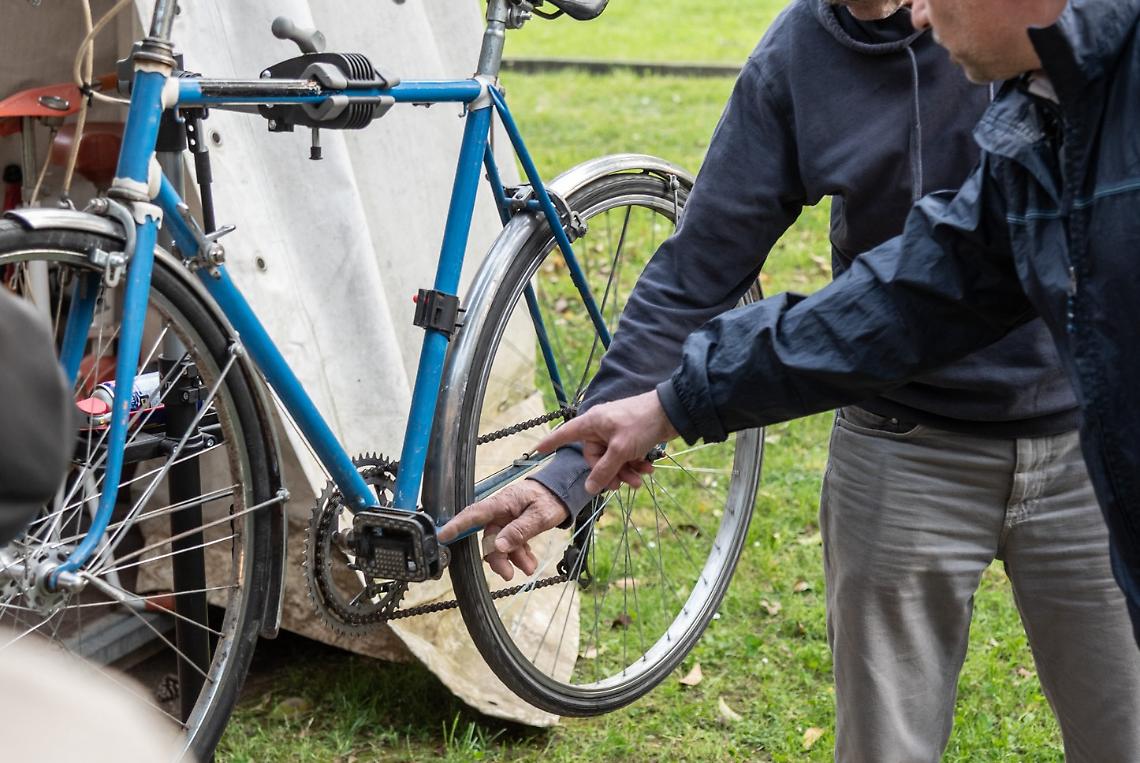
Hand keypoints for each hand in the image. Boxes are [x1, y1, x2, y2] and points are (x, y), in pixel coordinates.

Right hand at [437, 480, 569, 580]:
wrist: (564, 492)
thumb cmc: (550, 499)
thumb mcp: (539, 516)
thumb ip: (519, 531)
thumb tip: (498, 546)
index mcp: (502, 503)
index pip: (474, 514)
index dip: (457, 525)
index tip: (442, 536)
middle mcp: (500, 511)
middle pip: (489, 537)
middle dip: (497, 557)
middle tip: (508, 574)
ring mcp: (506, 519)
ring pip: (501, 544)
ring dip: (513, 558)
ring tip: (529, 568)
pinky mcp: (514, 526)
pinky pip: (512, 543)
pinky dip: (520, 554)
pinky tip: (530, 562)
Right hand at [536, 390, 677, 494]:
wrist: (673, 412)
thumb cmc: (641, 423)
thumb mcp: (621, 450)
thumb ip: (604, 471)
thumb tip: (589, 489)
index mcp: (592, 423)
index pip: (565, 434)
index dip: (551, 442)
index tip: (537, 451)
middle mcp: (601, 427)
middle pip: (595, 457)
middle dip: (610, 472)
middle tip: (623, 484)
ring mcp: (616, 432)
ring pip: (613, 459)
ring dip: (625, 472)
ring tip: (640, 480)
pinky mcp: (631, 437)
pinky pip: (626, 456)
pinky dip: (635, 464)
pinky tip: (648, 469)